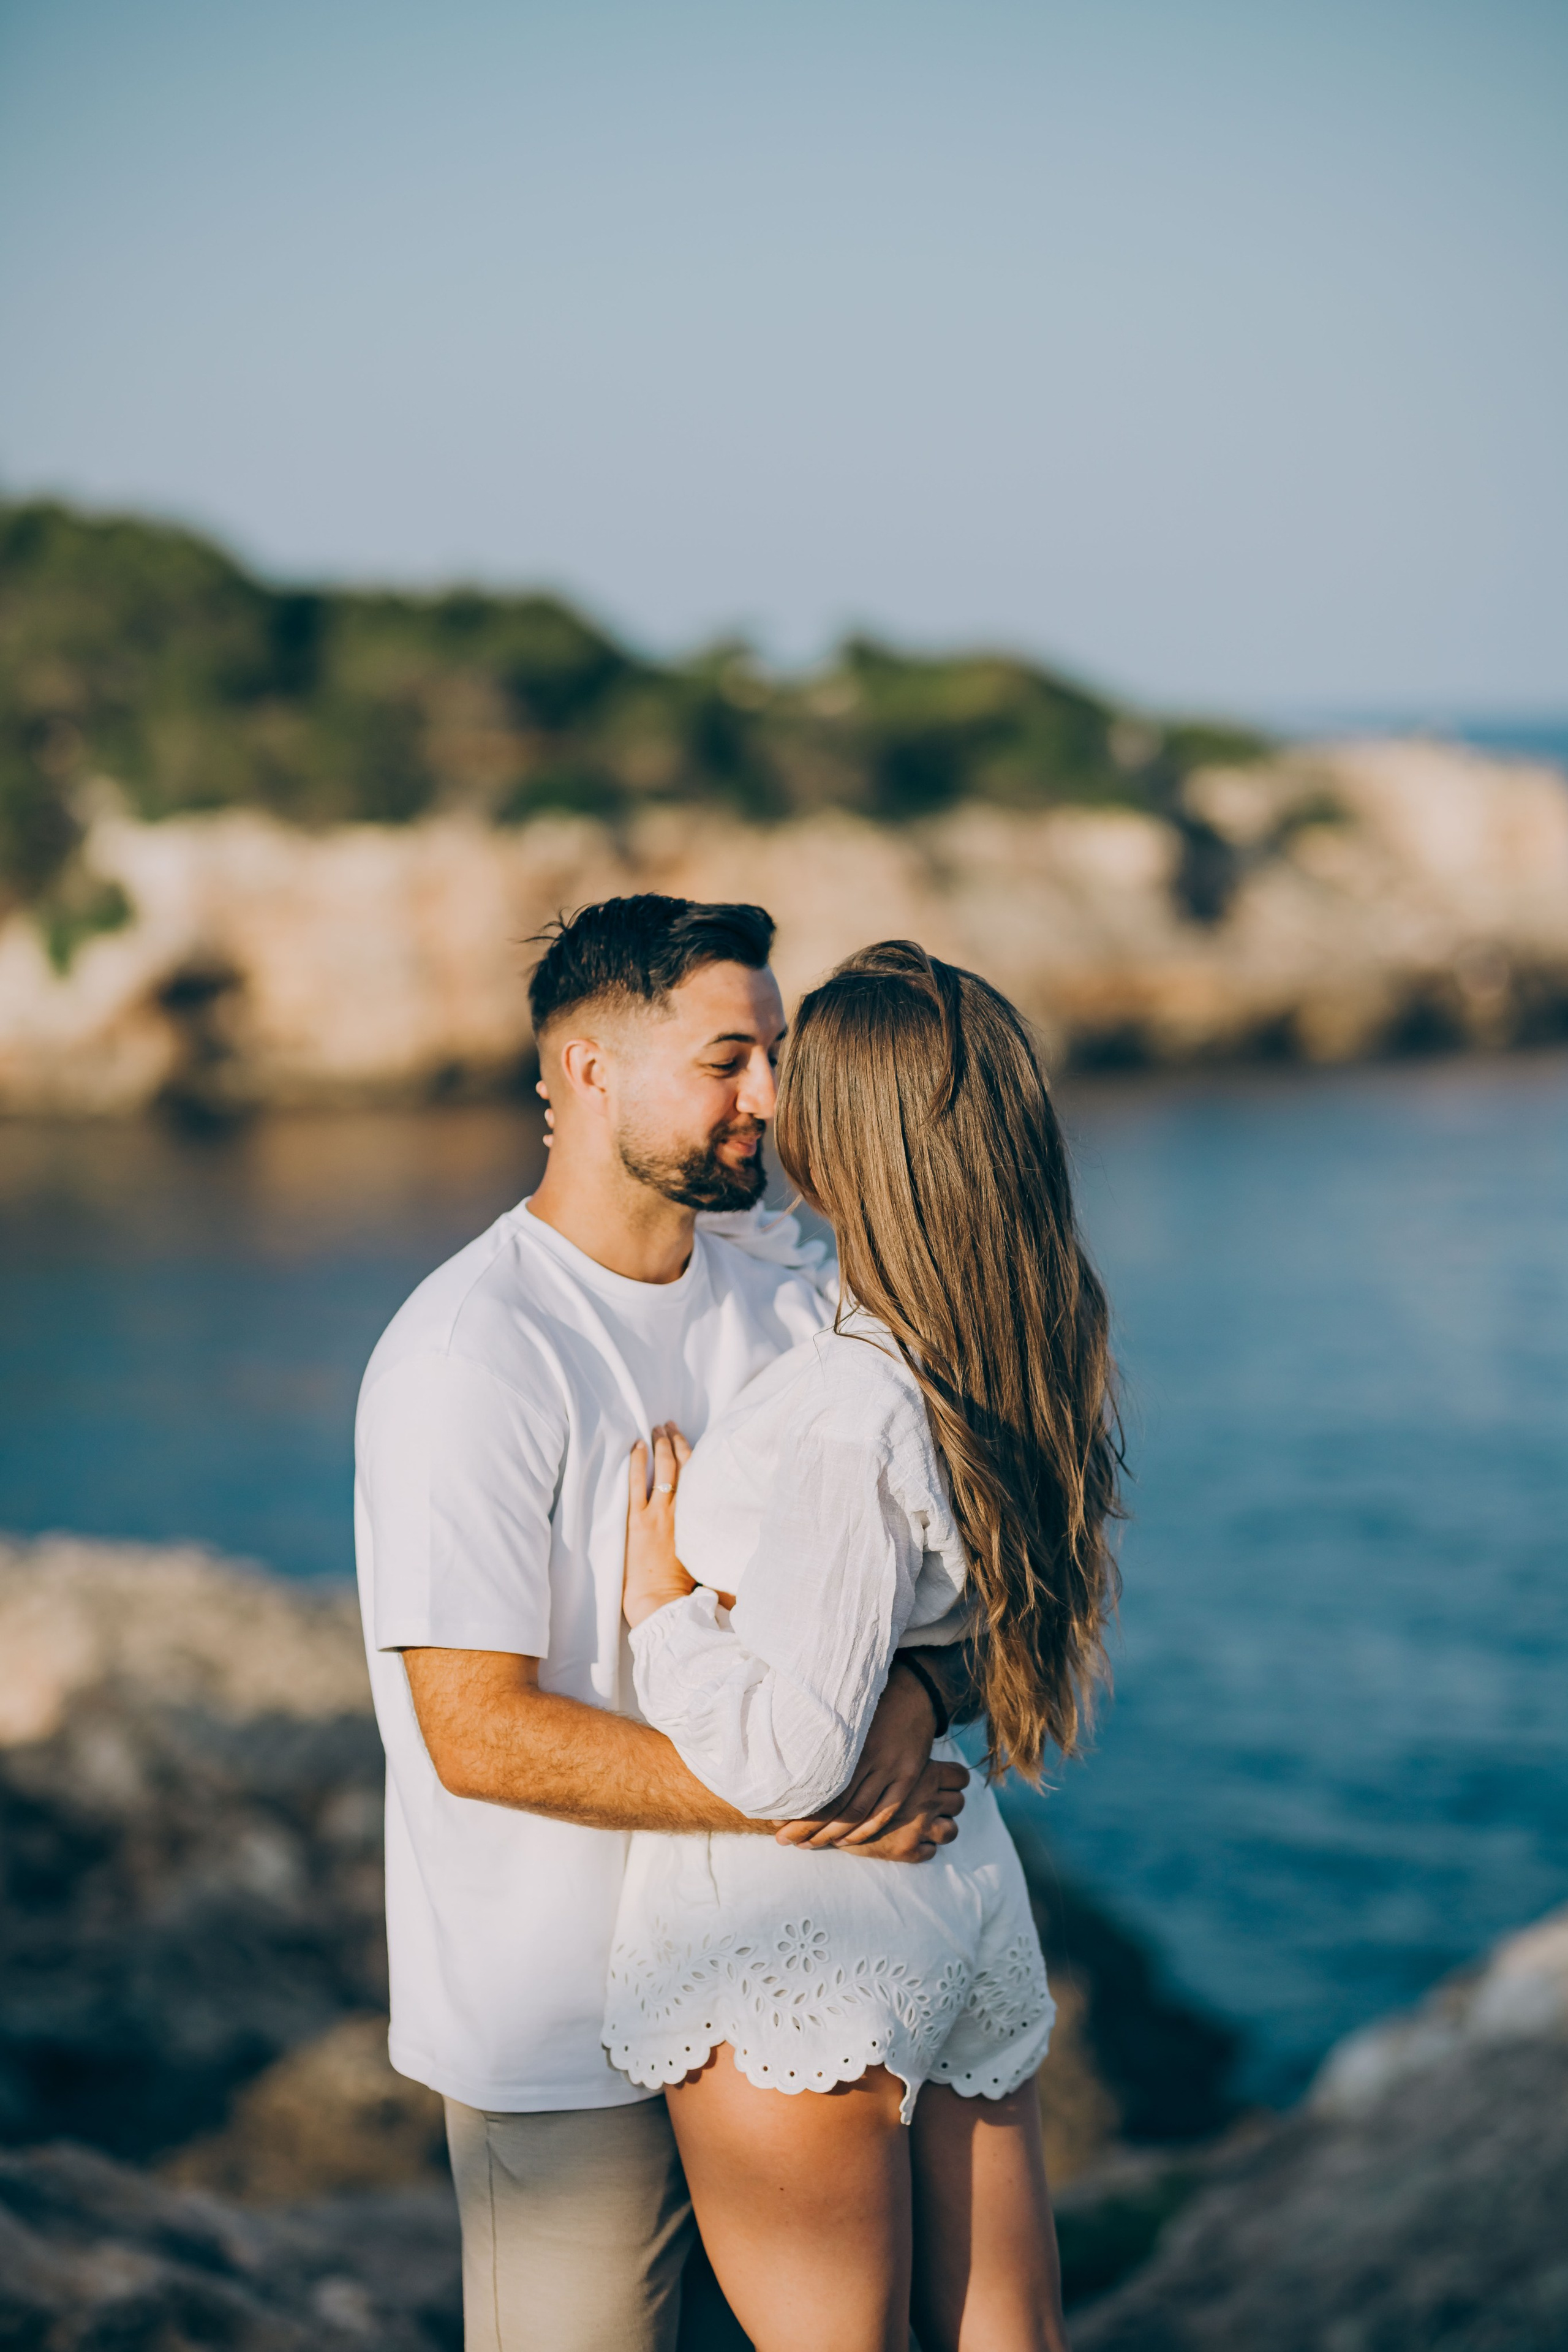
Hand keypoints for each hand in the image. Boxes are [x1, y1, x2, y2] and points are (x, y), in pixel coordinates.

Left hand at [624, 1424, 695, 1628]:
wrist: (661, 1602)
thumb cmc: (684, 1588)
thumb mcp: (704, 1557)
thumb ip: (709, 1537)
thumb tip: (722, 1526)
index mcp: (698, 1519)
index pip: (701, 1478)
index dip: (697, 1455)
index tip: (693, 1440)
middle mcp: (681, 1511)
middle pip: (682, 1467)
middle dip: (676, 1442)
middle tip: (669, 1425)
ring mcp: (658, 1514)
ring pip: (662, 1470)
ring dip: (659, 1446)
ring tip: (654, 1429)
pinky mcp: (637, 1521)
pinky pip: (636, 1484)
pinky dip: (636, 1463)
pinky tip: (636, 1447)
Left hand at [774, 1657, 940, 1849]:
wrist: (916, 1690)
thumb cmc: (870, 1701)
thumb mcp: (843, 1713)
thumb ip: (821, 1737)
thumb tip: (785, 1757)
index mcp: (847, 1741)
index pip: (818, 1786)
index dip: (798, 1807)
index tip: (776, 1821)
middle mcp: (869, 1757)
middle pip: (834, 1804)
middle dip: (808, 1827)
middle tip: (785, 1840)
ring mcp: (892, 1768)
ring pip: (858, 1812)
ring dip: (832, 1834)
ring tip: (809, 1845)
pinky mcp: (909, 1776)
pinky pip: (885, 1811)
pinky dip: (865, 1830)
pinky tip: (846, 1840)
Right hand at [814, 1757, 968, 1863]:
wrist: (825, 1808)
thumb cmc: (854, 1768)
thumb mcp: (879, 1756)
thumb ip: (901, 1762)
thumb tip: (918, 1756)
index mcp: (922, 1773)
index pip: (960, 1778)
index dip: (956, 1781)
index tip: (946, 1783)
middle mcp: (925, 1799)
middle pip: (958, 1803)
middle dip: (949, 1804)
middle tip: (934, 1803)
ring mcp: (917, 1826)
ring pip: (950, 1830)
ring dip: (942, 1828)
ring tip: (927, 1824)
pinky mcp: (906, 1850)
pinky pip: (930, 1852)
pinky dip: (924, 1848)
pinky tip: (911, 1840)